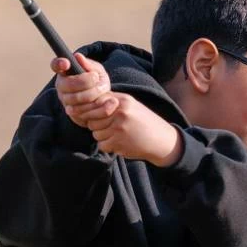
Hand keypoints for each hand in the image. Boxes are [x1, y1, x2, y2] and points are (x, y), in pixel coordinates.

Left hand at [52, 54, 181, 165]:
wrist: (161, 140)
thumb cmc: (144, 122)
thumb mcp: (131, 106)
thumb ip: (111, 102)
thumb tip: (86, 104)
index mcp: (122, 100)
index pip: (95, 102)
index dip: (90, 110)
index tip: (91, 116)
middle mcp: (120, 112)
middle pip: (92, 119)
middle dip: (96, 125)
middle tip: (107, 128)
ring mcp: (119, 127)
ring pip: (96, 133)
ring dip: (102, 136)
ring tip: (116, 135)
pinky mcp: (119, 142)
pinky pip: (102, 144)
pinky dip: (108, 146)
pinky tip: (119, 143)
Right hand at [53, 53, 114, 127]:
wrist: (103, 101)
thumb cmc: (97, 82)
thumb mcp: (97, 71)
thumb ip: (89, 65)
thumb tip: (78, 56)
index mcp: (65, 72)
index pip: (56, 65)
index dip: (58, 64)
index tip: (66, 63)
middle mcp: (61, 86)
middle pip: (67, 84)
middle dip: (85, 82)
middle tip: (97, 78)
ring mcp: (65, 101)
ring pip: (75, 99)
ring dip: (93, 94)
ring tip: (104, 90)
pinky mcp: (72, 114)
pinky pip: (82, 112)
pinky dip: (97, 107)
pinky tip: (107, 101)